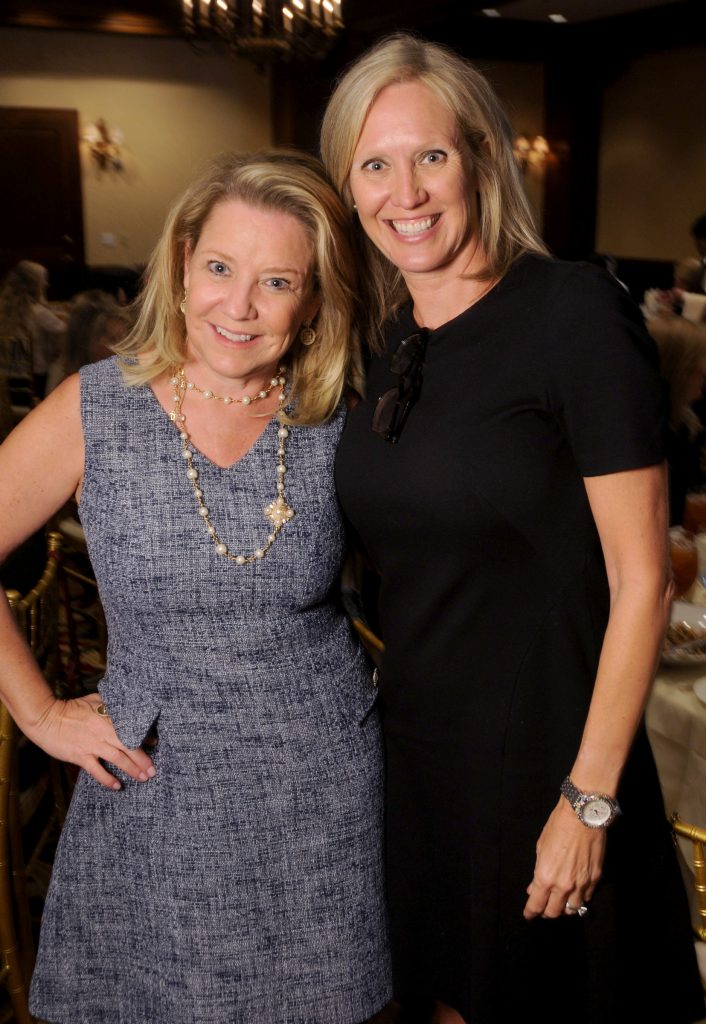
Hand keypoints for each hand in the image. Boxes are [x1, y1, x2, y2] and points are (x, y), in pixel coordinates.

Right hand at [25, 693, 155, 790]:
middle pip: (129, 747)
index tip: (155, 744)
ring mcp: (92, 745)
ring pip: (118, 759)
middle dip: (143, 759)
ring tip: (143, 778)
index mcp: (108, 717)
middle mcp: (104, 732)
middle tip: (153, 770)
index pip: (131, 728)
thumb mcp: (94, 700)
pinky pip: (97, 771)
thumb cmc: (70, 708)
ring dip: (132, 770)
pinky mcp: (81, 756)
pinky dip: (108, 779)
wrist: (46, 718)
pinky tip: (118, 786)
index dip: (145, 737)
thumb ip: (110, 704)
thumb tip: (126, 708)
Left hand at [523, 799, 605, 918]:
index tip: (528, 915)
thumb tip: (533, 887)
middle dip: (547, 913)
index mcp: (545, 878)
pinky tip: (576, 894)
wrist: (582, 816)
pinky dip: (580, 898)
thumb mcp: (540, 848)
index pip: (536, 905)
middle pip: (554, 912)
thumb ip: (538, 871)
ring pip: (573, 909)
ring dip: (565, 908)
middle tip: (544, 909)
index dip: (530, 912)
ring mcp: (581, 884)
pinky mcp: (595, 879)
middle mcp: (563, 886)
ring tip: (561, 903)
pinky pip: (586, 897)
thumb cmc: (557, 827)